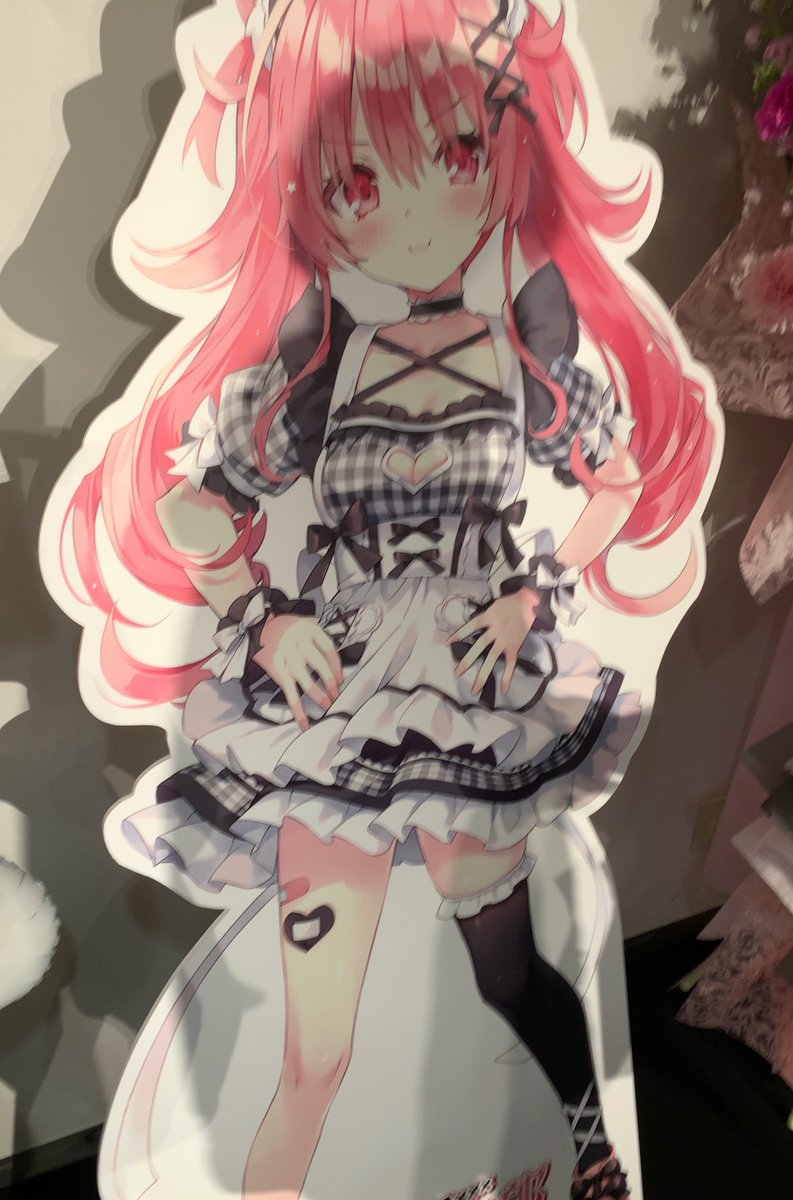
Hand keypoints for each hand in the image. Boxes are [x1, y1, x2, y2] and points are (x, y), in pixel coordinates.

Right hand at [254, 614, 343, 731]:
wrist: (256, 628)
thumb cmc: (282, 628)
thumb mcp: (303, 623)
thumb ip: (318, 638)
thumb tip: (333, 663)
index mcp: (308, 630)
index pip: (328, 649)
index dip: (337, 665)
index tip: (340, 678)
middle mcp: (298, 643)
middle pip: (320, 664)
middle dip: (330, 682)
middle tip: (336, 693)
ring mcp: (287, 658)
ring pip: (306, 680)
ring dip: (319, 695)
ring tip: (327, 704)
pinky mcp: (277, 670)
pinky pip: (290, 692)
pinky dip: (297, 709)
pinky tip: (303, 721)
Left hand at [448, 590, 539, 696]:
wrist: (530, 602)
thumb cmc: (510, 602)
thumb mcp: (494, 605)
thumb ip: (485, 616)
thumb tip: (475, 626)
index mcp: (489, 617)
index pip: (471, 626)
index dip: (460, 634)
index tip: (448, 643)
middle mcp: (496, 630)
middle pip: (479, 645)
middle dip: (467, 660)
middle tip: (456, 673)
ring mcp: (505, 640)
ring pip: (492, 657)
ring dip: (483, 675)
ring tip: (474, 690)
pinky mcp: (515, 647)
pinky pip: (510, 664)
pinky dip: (507, 677)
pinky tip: (503, 690)